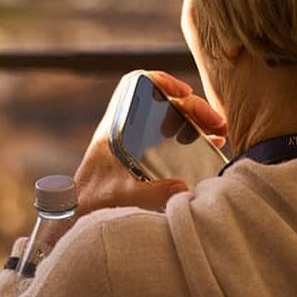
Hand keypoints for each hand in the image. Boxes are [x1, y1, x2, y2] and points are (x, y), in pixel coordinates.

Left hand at [74, 71, 227, 216]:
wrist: (78, 215)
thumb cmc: (91, 201)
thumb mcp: (121, 196)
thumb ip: (150, 193)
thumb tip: (184, 188)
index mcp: (116, 128)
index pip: (136, 86)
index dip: (162, 81)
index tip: (184, 92)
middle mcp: (128, 129)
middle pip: (164, 103)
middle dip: (193, 108)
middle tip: (216, 123)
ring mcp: (138, 142)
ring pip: (172, 118)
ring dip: (196, 121)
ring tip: (219, 131)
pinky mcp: (146, 157)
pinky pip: (173, 137)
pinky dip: (192, 135)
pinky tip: (210, 142)